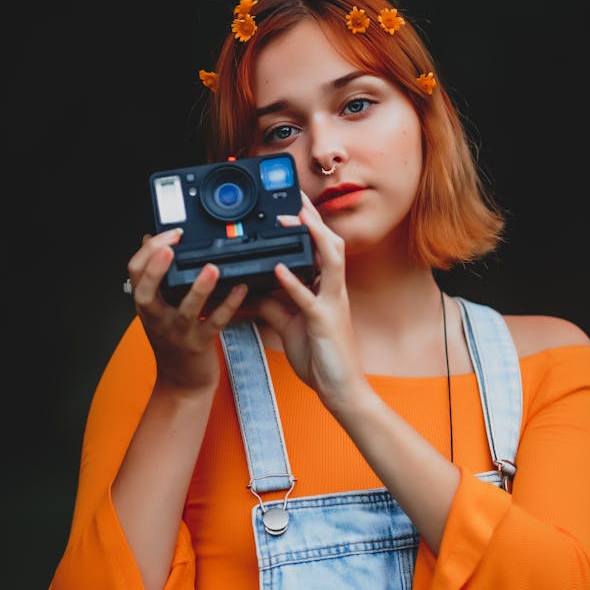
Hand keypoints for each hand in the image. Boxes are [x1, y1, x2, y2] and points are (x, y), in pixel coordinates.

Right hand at [126, 228, 247, 390]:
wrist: (182, 384)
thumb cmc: (172, 343)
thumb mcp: (157, 309)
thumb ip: (155, 278)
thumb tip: (151, 242)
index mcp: (147, 305)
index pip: (135, 273)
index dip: (148, 250)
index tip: (168, 235)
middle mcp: (158, 318)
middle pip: (146, 290)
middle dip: (156, 267)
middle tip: (171, 247)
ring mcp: (179, 333)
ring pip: (186, 309)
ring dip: (199, 288)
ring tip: (211, 268)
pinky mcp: (201, 344)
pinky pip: (216, 322)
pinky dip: (229, 305)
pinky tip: (240, 289)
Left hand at [251, 193, 369, 414]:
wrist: (340, 389)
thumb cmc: (320, 357)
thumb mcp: (290, 325)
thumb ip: (273, 304)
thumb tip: (249, 289)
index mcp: (326, 290)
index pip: (320, 249)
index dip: (309, 225)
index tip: (293, 204)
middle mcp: (333, 291)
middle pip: (330, 244)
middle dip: (314, 220)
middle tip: (295, 200)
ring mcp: (332, 304)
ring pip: (330, 260)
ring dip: (311, 237)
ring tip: (291, 220)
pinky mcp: (324, 323)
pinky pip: (309, 298)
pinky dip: (294, 282)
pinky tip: (278, 269)